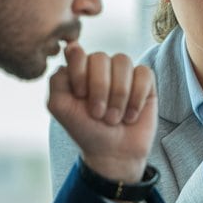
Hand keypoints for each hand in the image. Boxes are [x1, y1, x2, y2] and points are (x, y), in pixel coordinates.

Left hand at [47, 42, 156, 182]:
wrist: (113, 153)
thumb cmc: (85, 129)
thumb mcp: (59, 107)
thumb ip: (57, 78)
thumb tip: (72, 49)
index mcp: (79, 69)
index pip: (77, 52)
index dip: (79, 73)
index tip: (80, 97)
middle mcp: (101, 67)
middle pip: (101, 57)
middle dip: (99, 89)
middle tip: (98, 114)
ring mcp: (124, 73)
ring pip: (123, 62)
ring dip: (118, 95)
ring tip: (114, 118)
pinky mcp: (146, 82)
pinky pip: (144, 74)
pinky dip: (136, 97)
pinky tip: (131, 115)